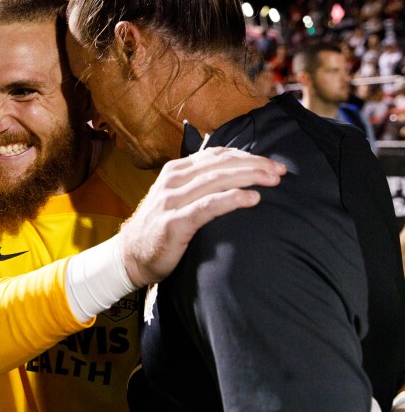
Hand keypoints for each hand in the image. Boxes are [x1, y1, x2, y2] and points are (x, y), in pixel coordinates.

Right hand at [117, 147, 286, 287]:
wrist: (130, 256)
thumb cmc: (158, 228)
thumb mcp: (175, 198)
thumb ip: (196, 184)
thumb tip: (231, 174)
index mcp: (175, 171)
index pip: (215, 155)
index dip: (246, 156)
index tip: (270, 163)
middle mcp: (172, 181)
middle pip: (220, 164)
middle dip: (254, 164)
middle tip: (280, 171)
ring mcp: (172, 200)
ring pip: (216, 180)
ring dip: (249, 177)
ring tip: (273, 181)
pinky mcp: (174, 222)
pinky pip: (208, 206)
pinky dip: (232, 200)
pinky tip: (252, 199)